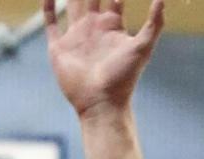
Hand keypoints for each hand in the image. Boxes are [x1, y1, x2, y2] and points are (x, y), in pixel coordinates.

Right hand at [45, 0, 163, 117]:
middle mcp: (93, 27)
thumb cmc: (123, 79)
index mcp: (112, 24)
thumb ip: (155, 22)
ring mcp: (75, 36)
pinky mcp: (59, 48)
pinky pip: (51, 23)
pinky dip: (48, 8)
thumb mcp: (143, 47)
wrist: (101, 103)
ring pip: (71, 3)